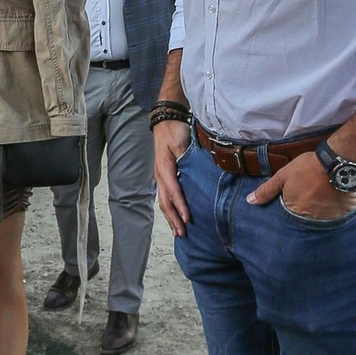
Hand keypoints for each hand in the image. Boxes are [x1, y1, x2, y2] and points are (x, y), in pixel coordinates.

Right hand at [153, 119, 192, 235]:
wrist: (166, 120)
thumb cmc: (174, 130)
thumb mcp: (182, 141)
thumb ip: (187, 157)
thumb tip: (195, 174)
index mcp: (164, 168)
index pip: (173, 192)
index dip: (180, 207)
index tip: (188, 219)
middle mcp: (160, 175)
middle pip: (166, 202)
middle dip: (173, 219)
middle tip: (182, 234)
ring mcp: (161, 177)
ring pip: (164, 202)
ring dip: (170, 218)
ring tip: (178, 232)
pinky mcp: (165, 176)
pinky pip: (166, 196)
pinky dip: (171, 209)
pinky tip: (175, 217)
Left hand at [247, 150, 355, 222]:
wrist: (337, 163)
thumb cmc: (307, 168)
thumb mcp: (283, 176)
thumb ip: (266, 190)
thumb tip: (250, 201)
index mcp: (293, 213)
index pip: (287, 220)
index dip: (290, 211)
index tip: (294, 202)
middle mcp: (310, 222)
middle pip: (304, 223)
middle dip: (304, 215)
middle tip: (309, 201)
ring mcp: (327, 221)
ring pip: (320, 223)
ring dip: (319, 215)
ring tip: (321, 202)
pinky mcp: (342, 217)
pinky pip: (336, 220)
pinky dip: (334, 214)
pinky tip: (333, 203)